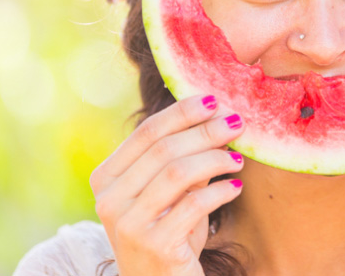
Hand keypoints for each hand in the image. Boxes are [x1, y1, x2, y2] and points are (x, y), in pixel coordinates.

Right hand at [90, 94, 245, 275]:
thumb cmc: (169, 236)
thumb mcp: (171, 195)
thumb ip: (184, 160)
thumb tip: (217, 118)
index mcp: (106, 178)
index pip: (146, 132)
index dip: (183, 112)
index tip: (215, 100)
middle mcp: (109, 199)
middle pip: (164, 148)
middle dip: (206, 131)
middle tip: (237, 123)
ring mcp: (128, 224)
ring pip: (179, 172)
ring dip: (215, 159)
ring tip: (239, 159)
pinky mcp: (154, 245)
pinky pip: (194, 204)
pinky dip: (220, 191)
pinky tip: (236, 187)